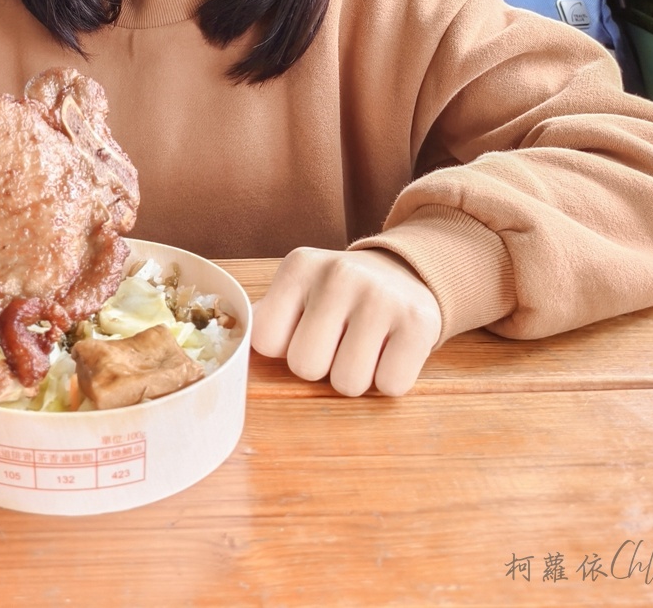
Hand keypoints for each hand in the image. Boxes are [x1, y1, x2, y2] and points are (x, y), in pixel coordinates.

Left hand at [251, 247, 441, 396]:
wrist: (406, 273)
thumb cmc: (340, 297)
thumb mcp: (299, 290)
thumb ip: (269, 318)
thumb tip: (234, 356)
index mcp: (299, 266)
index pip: (265, 339)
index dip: (285, 347)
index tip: (304, 330)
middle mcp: (339, 273)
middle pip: (305, 366)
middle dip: (321, 368)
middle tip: (338, 343)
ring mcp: (381, 295)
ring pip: (347, 383)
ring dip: (355, 377)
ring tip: (364, 345)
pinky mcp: (419, 321)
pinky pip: (390, 385)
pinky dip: (389, 380)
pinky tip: (390, 349)